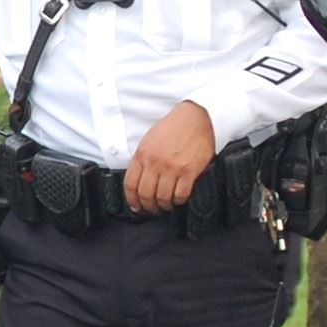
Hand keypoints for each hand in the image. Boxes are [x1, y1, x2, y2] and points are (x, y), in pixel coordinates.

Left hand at [124, 101, 216, 215]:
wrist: (196, 117)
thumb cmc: (174, 127)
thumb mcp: (149, 140)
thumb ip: (143, 159)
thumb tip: (139, 178)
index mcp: (142, 154)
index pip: (130, 184)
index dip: (132, 199)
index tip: (135, 205)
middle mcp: (155, 162)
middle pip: (145, 194)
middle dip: (148, 206)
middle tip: (152, 209)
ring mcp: (172, 167)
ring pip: (162, 197)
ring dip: (164, 205)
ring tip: (166, 205)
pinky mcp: (189, 171)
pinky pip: (180, 194)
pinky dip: (178, 200)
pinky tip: (178, 199)